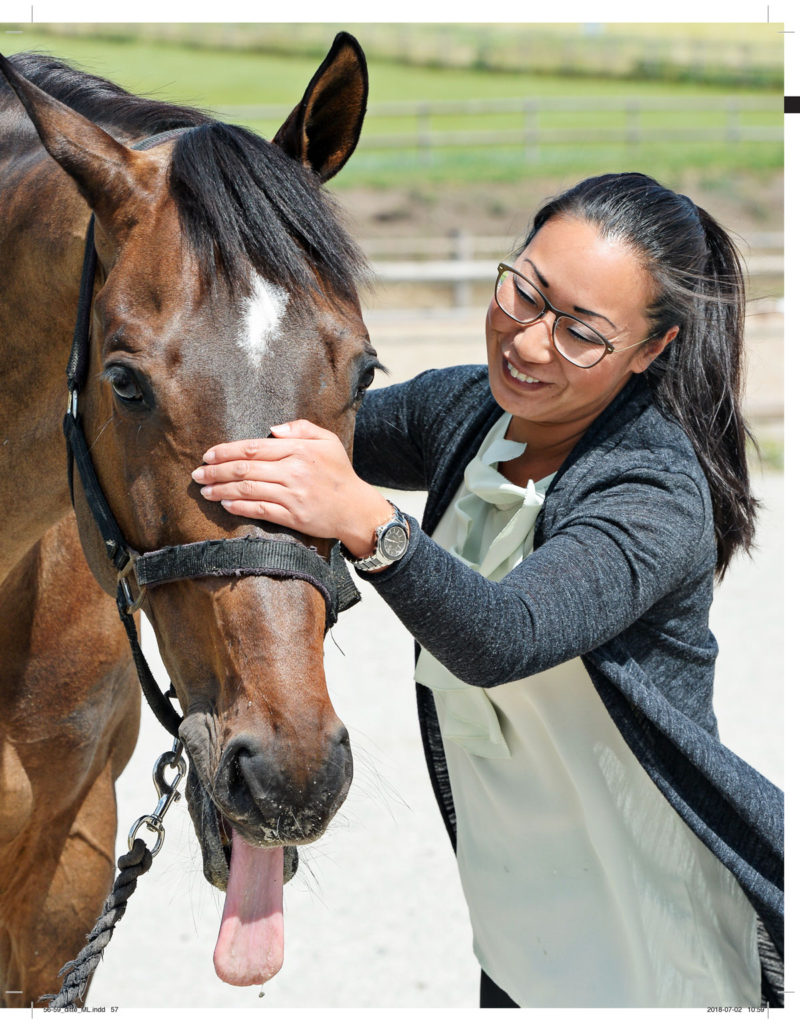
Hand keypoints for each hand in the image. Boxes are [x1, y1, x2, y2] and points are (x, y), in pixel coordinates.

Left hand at [191, 420, 393, 558]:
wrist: (356, 509)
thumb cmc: (339, 473)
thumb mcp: (327, 441)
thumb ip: (300, 428)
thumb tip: (272, 429)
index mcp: (299, 450)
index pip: (253, 447)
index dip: (226, 451)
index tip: (208, 455)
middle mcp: (293, 471)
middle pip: (244, 469)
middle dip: (216, 472)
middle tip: (197, 474)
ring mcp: (292, 495)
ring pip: (247, 490)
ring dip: (221, 490)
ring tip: (205, 491)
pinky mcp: (293, 517)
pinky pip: (259, 510)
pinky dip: (239, 507)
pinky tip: (225, 505)